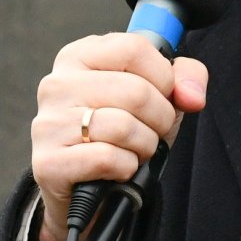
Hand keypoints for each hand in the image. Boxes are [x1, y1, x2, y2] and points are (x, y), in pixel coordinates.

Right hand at [29, 33, 208, 240]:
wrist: (89, 191)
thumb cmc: (122, 134)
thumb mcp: (158, 98)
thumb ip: (185, 79)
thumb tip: (192, 95)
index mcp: (79, 56)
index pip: (135, 49)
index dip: (164, 77)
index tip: (163, 95)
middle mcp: (57, 84)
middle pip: (136, 92)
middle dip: (160, 119)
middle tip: (152, 131)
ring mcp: (48, 123)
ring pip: (124, 127)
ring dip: (145, 146)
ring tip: (135, 150)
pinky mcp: (49, 162)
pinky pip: (108, 158)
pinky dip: (126, 168)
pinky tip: (118, 168)